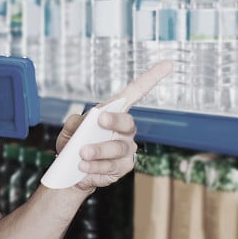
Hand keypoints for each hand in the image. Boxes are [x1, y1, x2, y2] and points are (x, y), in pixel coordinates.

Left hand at [55, 61, 171, 190]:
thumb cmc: (73, 146)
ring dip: (98, 149)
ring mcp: (126, 149)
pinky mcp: (123, 167)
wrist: (71, 174)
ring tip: (82, 153)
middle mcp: (125, 130)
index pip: (135, 93)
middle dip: (115, 120)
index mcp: (114, 113)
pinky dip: (95, 166)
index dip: (152, 78)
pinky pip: (112, 165)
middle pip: (128, 122)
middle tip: (100, 120)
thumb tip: (84, 120)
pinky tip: (83, 167)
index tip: (167, 64)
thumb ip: (75, 122)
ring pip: (117, 147)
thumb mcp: (70, 130)